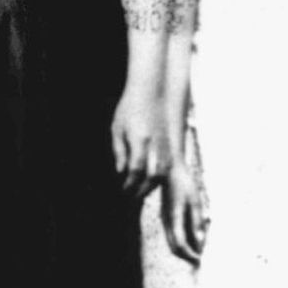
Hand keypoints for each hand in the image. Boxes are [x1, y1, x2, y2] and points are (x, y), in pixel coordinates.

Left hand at [111, 85, 165, 202]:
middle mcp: (155, 144)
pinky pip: (168, 166)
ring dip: (152, 186)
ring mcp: (165, 144)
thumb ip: (119, 151)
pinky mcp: (170, 143)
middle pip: (152, 176)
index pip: (136, 169)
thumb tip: (121, 171)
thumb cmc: (129, 108)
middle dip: (142, 190)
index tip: (123, 189)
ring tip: (141, 191)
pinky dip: (160, 176)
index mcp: (140, 140)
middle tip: (131, 196)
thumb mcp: (117, 128)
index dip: (129, 183)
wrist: (150, 92)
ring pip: (163, 173)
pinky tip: (152, 180)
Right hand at [162, 161, 206, 265]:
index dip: (190, 254)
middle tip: (199, 260)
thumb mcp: (196, 201)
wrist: (170, 171)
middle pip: (174, 247)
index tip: (200, 260)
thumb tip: (200, 241)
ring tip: (198, 251)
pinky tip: (192, 239)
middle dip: (186, 256)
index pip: (180, 244)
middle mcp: (167, 221)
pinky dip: (181, 242)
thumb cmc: (185, 184)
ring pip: (171, 242)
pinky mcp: (166, 217)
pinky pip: (172, 235)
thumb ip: (197, 222)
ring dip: (184, 250)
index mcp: (174, 217)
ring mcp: (164, 219)